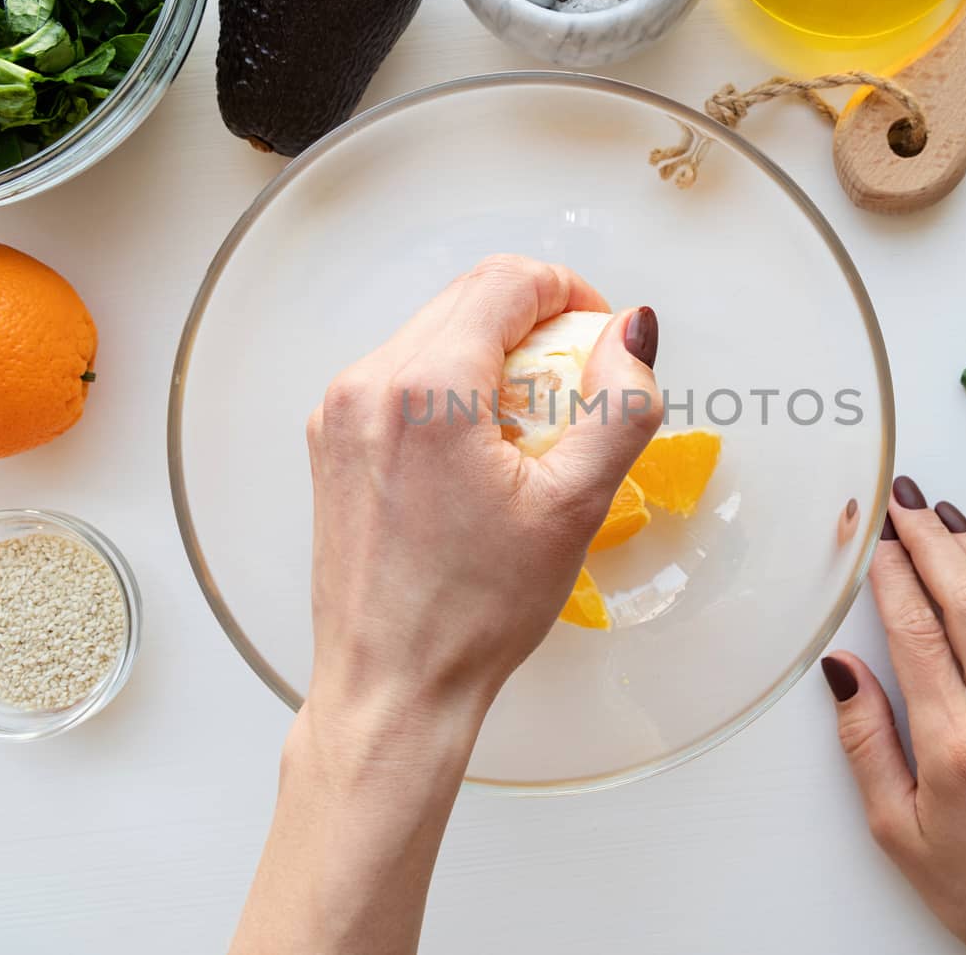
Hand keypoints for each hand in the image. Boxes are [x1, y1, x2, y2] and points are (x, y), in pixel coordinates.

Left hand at [304, 254, 662, 721]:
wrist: (392, 685)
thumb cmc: (475, 610)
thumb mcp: (574, 508)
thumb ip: (617, 407)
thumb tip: (633, 332)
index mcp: (426, 389)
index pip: (506, 279)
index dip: (569, 292)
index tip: (598, 338)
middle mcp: (368, 384)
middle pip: (468, 298)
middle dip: (535, 323)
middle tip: (576, 387)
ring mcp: (341, 410)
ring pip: (433, 331)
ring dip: (493, 354)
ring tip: (530, 430)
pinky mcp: (332, 438)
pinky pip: (401, 373)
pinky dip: (451, 385)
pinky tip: (481, 451)